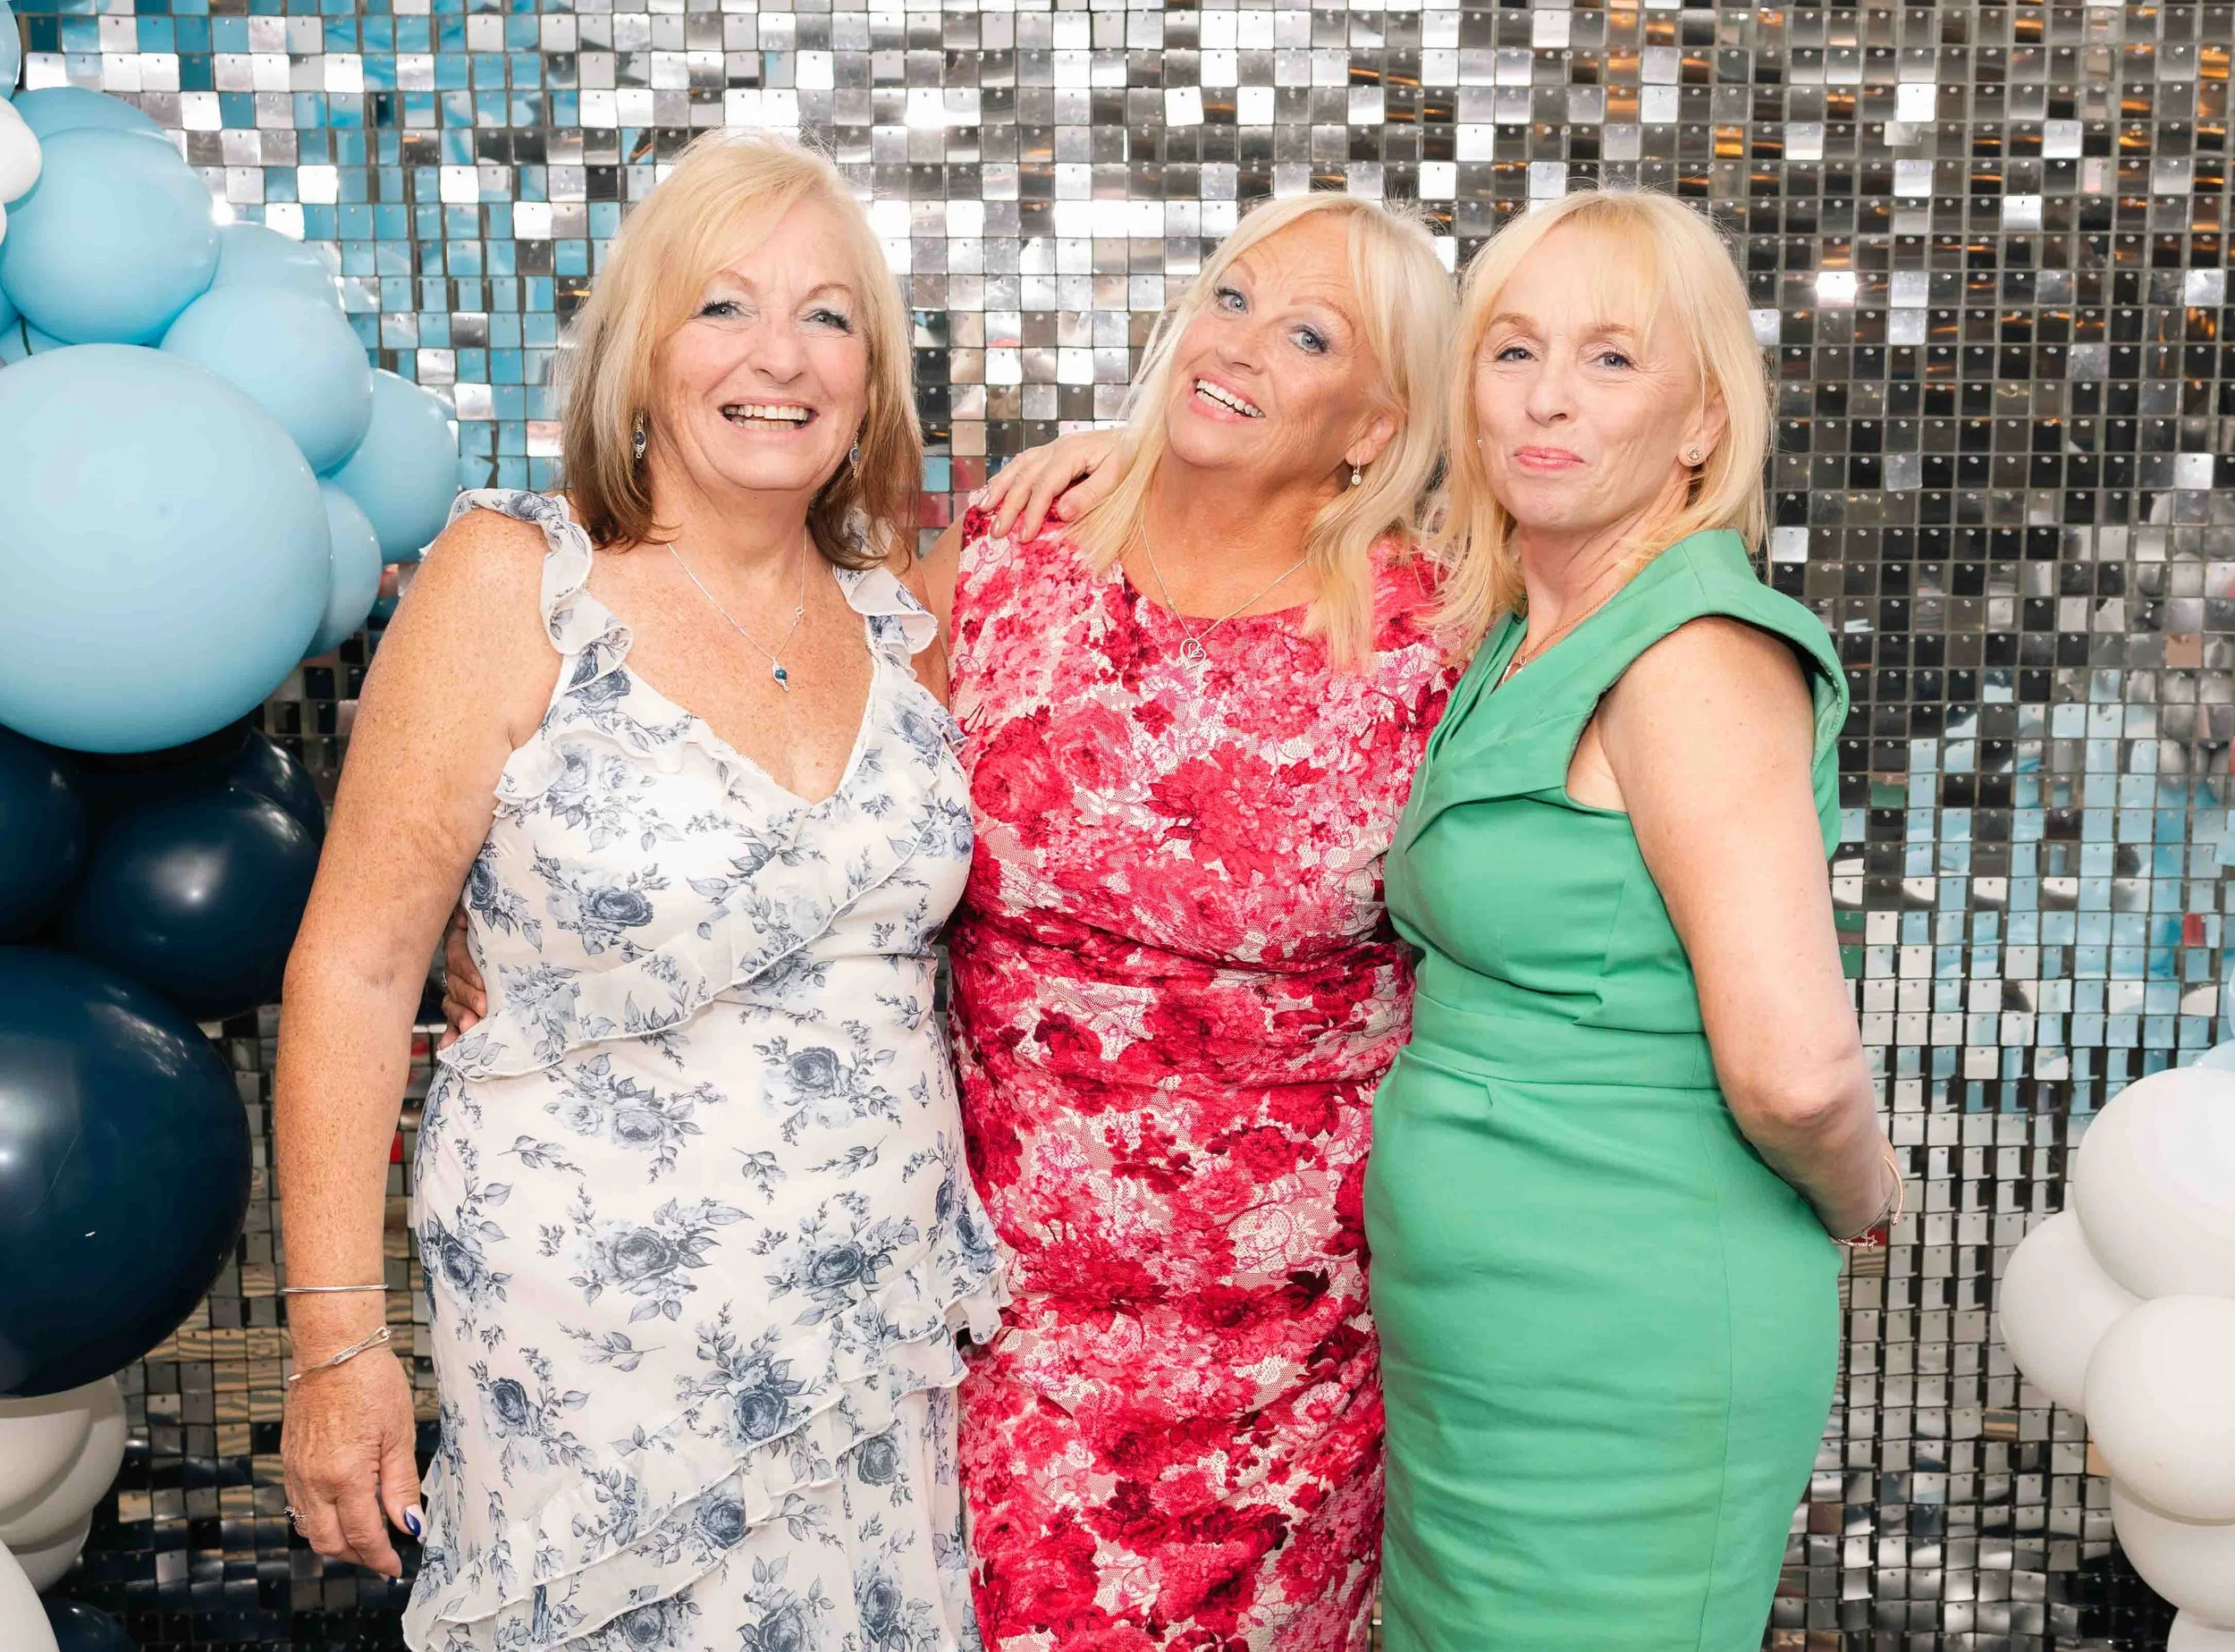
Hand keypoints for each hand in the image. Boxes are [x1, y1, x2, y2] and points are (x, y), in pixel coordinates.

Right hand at [281, 1344, 421, 1577]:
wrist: (333, 1350)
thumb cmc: (373, 1384)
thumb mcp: (399, 1434)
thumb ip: (400, 1485)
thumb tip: (409, 1525)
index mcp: (345, 1476)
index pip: (362, 1535)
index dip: (380, 1558)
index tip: (394, 1569)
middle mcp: (313, 1480)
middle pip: (329, 1542)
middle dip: (356, 1557)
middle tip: (382, 1556)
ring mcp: (296, 1472)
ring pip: (309, 1528)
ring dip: (336, 1541)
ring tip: (366, 1537)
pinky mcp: (289, 1460)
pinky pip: (299, 1506)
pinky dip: (319, 1519)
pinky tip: (342, 1511)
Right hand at [437, 904, 485, 1049]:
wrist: (504, 942)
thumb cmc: (499, 930)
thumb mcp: (484, 923)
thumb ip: (470, 919)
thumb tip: (462, 918)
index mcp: (460, 947)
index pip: (459, 959)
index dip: (468, 971)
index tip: (483, 983)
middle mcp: (456, 970)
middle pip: (457, 985)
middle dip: (470, 998)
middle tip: (484, 1009)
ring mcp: (457, 990)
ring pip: (453, 1004)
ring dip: (460, 1017)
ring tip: (470, 1027)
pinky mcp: (463, 1008)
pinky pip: (453, 1022)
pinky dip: (451, 1034)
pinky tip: (449, 1046)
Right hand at [982, 430, 1123, 542]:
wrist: (1138, 435)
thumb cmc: (1131, 457)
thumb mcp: (1118, 476)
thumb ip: (1091, 494)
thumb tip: (1062, 513)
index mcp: (1071, 453)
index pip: (1044, 487)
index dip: (1032, 513)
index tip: (1024, 536)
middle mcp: (1056, 447)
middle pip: (1024, 478)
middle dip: (1008, 507)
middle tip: (997, 533)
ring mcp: (1053, 447)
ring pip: (1018, 467)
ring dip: (999, 488)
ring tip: (983, 509)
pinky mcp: (1053, 450)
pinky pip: (1023, 462)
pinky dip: (1006, 475)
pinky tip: (995, 487)